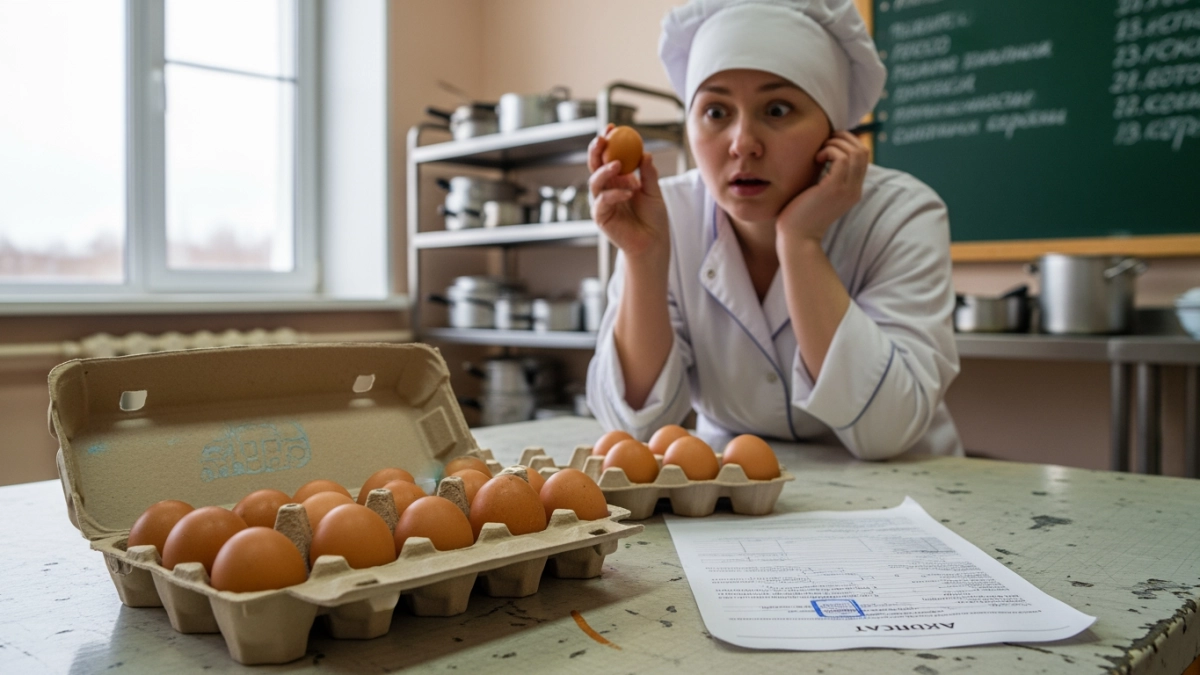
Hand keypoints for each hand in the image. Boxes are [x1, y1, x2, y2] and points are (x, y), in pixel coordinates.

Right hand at [588, 124, 669, 264]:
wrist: (653, 242)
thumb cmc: (654, 218)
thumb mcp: (654, 191)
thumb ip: (648, 174)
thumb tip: (645, 153)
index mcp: (619, 179)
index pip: (608, 156)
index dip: (607, 141)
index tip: (612, 127)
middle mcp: (607, 188)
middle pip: (595, 165)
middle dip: (596, 150)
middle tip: (602, 139)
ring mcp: (602, 202)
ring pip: (594, 182)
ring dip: (604, 171)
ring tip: (618, 164)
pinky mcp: (601, 217)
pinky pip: (602, 202)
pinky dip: (614, 195)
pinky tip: (628, 193)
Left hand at [775, 131, 868, 246]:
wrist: (797, 238)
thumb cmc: (800, 215)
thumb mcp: (818, 192)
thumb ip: (825, 176)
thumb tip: (821, 155)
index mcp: (852, 190)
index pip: (863, 157)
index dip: (848, 143)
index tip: (828, 144)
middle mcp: (855, 189)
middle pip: (863, 151)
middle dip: (844, 139)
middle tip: (824, 143)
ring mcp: (847, 189)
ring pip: (855, 152)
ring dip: (835, 144)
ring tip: (819, 153)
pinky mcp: (834, 189)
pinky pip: (841, 158)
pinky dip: (829, 151)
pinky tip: (816, 159)